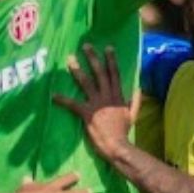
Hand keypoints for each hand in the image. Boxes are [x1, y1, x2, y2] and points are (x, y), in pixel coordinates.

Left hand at [54, 44, 136, 162]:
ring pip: (86, 83)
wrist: (117, 146)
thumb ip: (136, 101)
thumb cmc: (123, 132)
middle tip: (85, 46)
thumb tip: (139, 88)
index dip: (111, 60)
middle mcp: (107, 96)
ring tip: (70, 60)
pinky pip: (73, 104)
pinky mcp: (87, 114)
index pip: (114, 74)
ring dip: (77, 70)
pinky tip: (54, 95)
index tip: (107, 47)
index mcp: (118, 96)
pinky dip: (63, 100)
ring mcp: (97, 104)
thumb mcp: (133, 115)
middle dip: (92, 58)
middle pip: (99, 73)